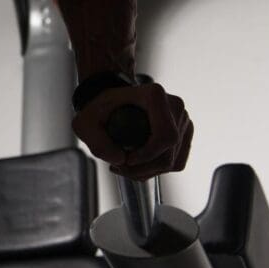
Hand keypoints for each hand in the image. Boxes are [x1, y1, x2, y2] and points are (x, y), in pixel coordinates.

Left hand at [72, 83, 192, 180]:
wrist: (110, 102)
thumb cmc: (98, 109)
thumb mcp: (84, 123)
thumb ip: (97, 142)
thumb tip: (120, 160)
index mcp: (155, 96)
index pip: (165, 135)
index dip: (148, 155)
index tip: (126, 160)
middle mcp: (175, 105)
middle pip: (169, 153)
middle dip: (144, 168)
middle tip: (119, 167)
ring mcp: (182, 119)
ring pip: (174, 161)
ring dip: (148, 171)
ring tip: (124, 165)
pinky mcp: (184, 133)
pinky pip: (176, 162)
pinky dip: (156, 169)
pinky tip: (137, 164)